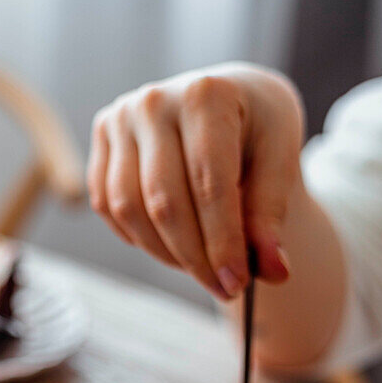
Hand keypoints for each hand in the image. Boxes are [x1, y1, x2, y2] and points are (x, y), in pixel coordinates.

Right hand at [87, 64, 304, 299]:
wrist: (228, 98)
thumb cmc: (257, 128)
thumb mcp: (280, 159)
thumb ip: (272, 214)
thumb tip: (273, 271)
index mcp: (206, 94)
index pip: (209, 184)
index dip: (222, 241)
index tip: (237, 282)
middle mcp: (154, 101)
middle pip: (165, 202)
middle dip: (195, 257)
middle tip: (223, 288)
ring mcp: (121, 118)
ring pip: (129, 209)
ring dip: (165, 252)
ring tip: (200, 265)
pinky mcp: (101, 139)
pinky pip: (108, 206)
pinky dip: (139, 236)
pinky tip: (172, 242)